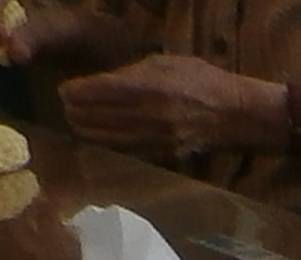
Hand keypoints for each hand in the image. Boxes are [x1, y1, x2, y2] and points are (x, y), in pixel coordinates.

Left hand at [58, 54, 295, 161]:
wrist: (236, 114)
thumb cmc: (201, 80)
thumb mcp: (166, 63)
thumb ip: (133, 73)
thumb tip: (103, 84)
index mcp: (152, 87)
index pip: (102, 91)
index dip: (78, 93)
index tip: (64, 92)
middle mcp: (151, 115)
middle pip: (100, 118)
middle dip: (78, 113)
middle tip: (66, 108)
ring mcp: (157, 139)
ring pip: (109, 139)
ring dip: (87, 132)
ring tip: (76, 124)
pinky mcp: (163, 155)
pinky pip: (126, 153)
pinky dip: (107, 146)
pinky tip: (97, 141)